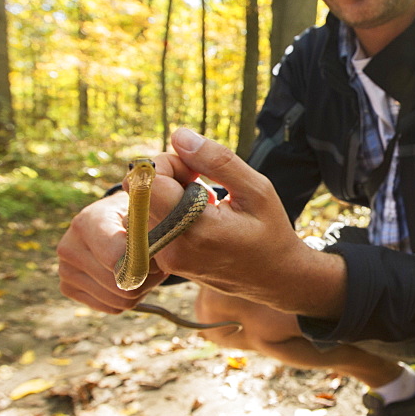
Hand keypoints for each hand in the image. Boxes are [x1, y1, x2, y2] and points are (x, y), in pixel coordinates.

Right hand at [57, 190, 168, 313]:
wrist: (112, 221)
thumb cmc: (133, 217)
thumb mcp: (143, 215)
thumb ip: (146, 233)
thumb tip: (153, 251)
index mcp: (86, 223)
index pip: (115, 257)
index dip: (143, 264)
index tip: (157, 259)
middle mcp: (69, 248)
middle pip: (120, 283)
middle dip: (146, 279)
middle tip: (158, 267)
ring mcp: (65, 270)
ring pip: (119, 300)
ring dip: (141, 290)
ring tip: (147, 271)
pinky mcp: (68, 288)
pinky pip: (112, 308)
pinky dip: (128, 299)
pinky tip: (130, 279)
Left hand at [145, 128, 346, 317]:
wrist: (275, 279)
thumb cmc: (270, 232)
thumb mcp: (257, 190)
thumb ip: (217, 160)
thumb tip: (179, 136)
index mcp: (196, 230)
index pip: (149, 182)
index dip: (169, 164)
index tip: (196, 170)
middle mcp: (173, 248)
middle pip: (140, 192)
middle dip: (165, 177)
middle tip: (198, 182)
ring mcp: (165, 258)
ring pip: (140, 206)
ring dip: (165, 194)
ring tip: (199, 203)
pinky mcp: (162, 262)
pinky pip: (146, 223)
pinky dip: (165, 211)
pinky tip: (191, 216)